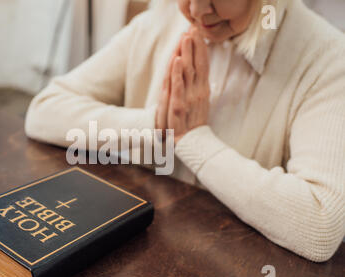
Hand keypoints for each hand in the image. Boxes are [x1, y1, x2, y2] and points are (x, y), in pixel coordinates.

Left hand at [155, 27, 209, 143]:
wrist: (191, 144)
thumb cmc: (193, 122)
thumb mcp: (199, 102)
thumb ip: (198, 85)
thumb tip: (198, 69)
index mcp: (203, 89)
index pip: (203, 64)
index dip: (201, 48)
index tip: (198, 33)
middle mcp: (198, 92)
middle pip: (197, 65)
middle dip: (195, 46)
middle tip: (192, 29)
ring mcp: (188, 99)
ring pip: (188, 73)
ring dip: (187, 55)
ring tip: (185, 39)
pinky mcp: (177, 107)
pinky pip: (177, 88)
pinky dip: (177, 74)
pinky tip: (177, 61)